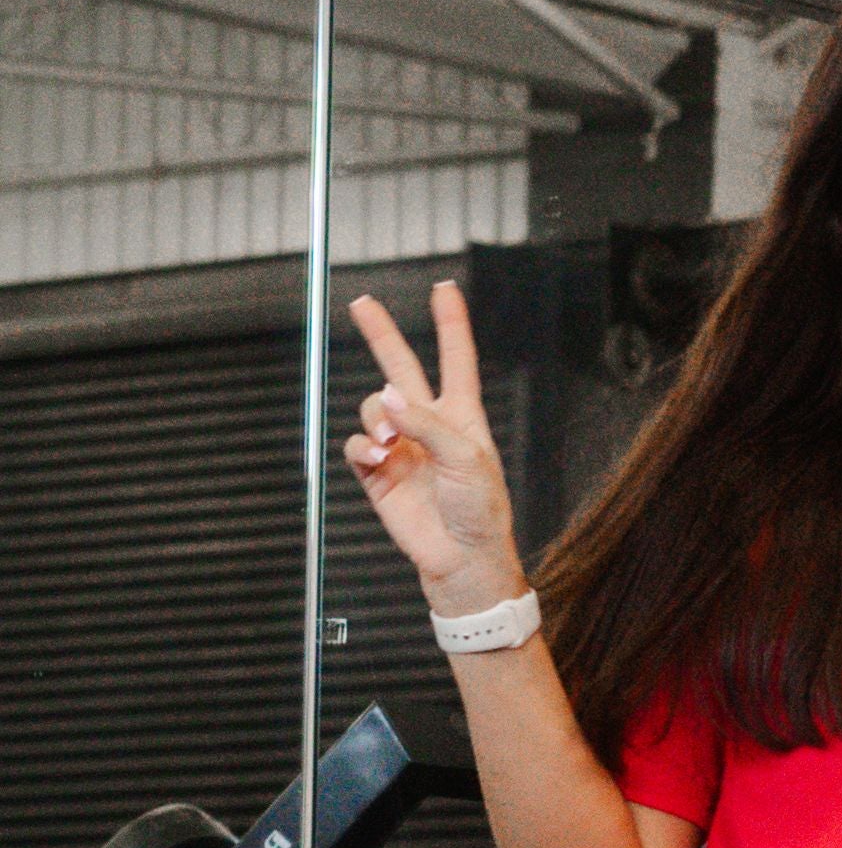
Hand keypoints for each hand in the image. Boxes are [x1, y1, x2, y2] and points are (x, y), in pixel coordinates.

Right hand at [343, 281, 524, 606]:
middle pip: (400, 367)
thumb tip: (387, 398)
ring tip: (392, 445)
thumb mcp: (466, 459)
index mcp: (461, 416)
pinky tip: (379, 460)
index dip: (451, 323)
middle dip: (381, 335)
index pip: (455, 358)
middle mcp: (428, 425)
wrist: (462, 559)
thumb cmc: (480, 512)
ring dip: (377, 418)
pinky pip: (356, 444)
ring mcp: (401, 447)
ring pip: (373, 408)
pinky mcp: (377, 473)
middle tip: (361, 303)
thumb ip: (426, 424)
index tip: (444, 288)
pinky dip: (363, 447)